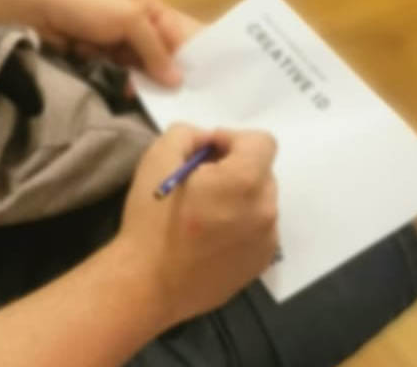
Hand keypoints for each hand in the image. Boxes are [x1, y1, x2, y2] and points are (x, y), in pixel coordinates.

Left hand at [32, 0, 189, 85]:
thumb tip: (177, 80)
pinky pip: (110, 64)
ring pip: (131, 62)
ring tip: (101, 58)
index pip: (175, 36)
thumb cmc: (88, 5)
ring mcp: (115, 33)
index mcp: (148, 3)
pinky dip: (101, 64)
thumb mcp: (128, 20)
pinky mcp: (97, 46)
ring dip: (120, 67)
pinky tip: (86, 54)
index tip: (180, 85)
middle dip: (146, 69)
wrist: (40, 5)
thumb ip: (154, 49)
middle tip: (138, 83)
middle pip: (154, 53)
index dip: (178, 59)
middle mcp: (135, 17)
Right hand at [113, 125, 279, 327]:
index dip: (231, 139)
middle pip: (261, 171)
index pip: (262, 141)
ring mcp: (267, 240)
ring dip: (238, 196)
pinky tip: (209, 236)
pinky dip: (240, 223)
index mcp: (244, 181)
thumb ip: (186, 134)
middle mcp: (265, 209)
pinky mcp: (261, 263)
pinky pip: (258, 229)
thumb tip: (205, 140)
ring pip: (260, 201)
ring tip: (203, 212)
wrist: (149, 282)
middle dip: (234, 167)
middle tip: (199, 181)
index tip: (205, 153)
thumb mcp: (157, 159)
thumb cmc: (151, 219)